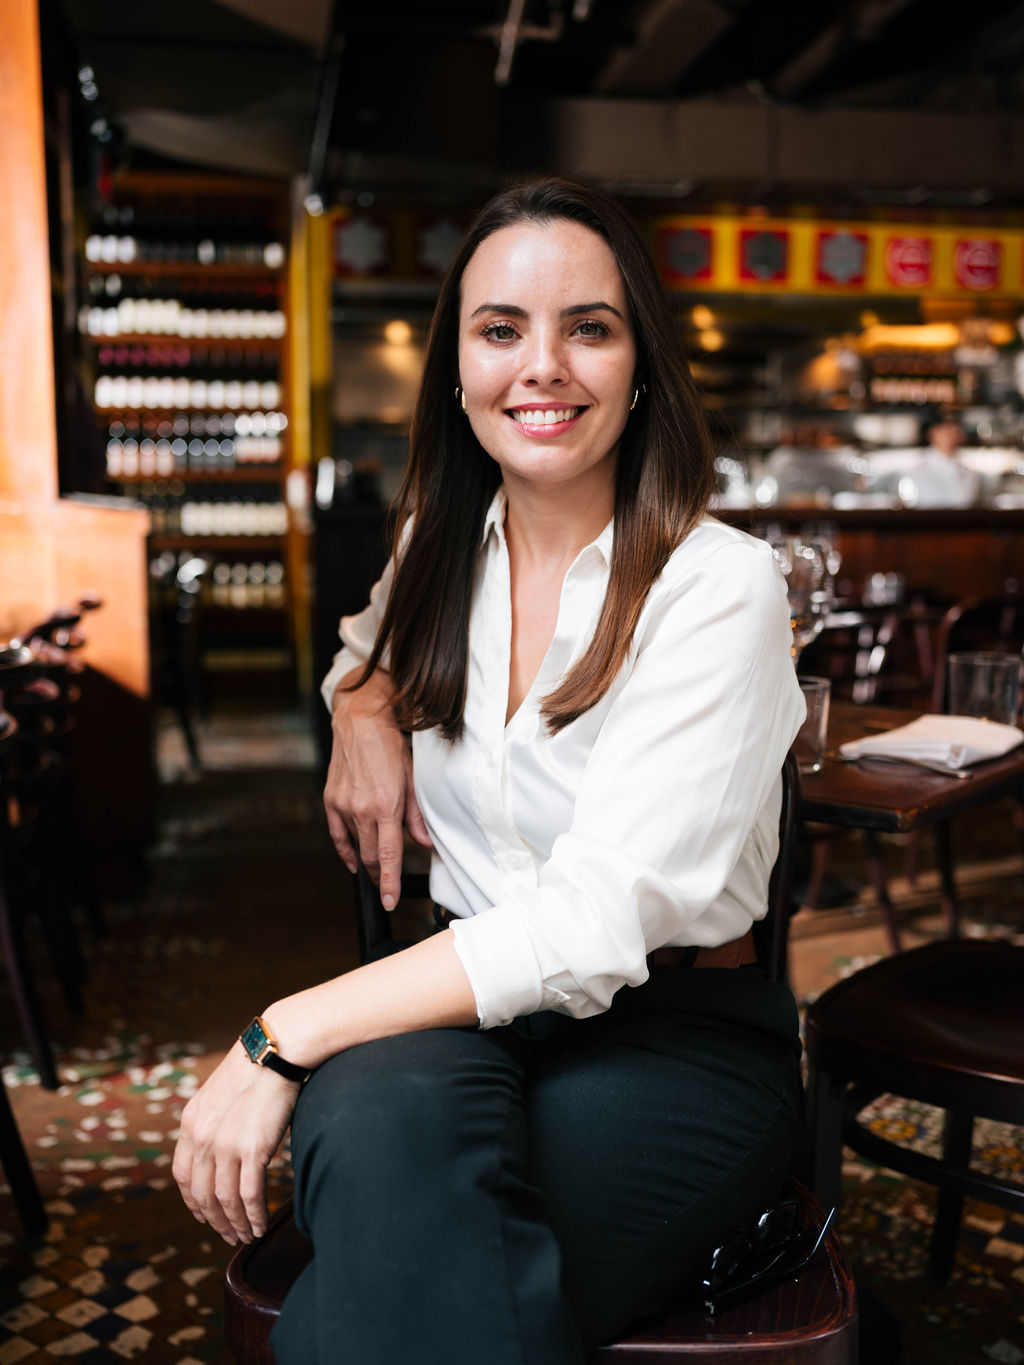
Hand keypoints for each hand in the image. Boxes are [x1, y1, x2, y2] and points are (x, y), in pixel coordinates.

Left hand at [172, 1043, 296, 1245]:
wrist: (278, 1048)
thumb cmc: (258, 1066)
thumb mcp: (220, 1093)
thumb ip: (215, 1120)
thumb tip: (223, 1146)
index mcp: (191, 1122)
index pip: (183, 1174)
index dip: (192, 1200)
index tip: (203, 1215)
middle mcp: (203, 1137)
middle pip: (202, 1194)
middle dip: (215, 1220)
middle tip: (227, 1235)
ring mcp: (226, 1145)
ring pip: (225, 1200)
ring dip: (235, 1224)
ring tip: (244, 1236)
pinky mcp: (253, 1149)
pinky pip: (249, 1195)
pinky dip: (253, 1216)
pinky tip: (259, 1225)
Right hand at [323, 667, 431, 908]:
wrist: (361, 720)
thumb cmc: (391, 746)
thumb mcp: (413, 779)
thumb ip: (417, 816)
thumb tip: (424, 843)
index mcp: (386, 805)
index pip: (389, 855)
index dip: (389, 882)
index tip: (389, 900)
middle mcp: (362, 809)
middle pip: (371, 856)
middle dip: (380, 875)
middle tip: (387, 885)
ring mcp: (343, 805)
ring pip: (357, 845)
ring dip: (368, 856)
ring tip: (378, 862)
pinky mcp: (330, 799)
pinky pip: (337, 835)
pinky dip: (346, 851)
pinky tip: (354, 860)